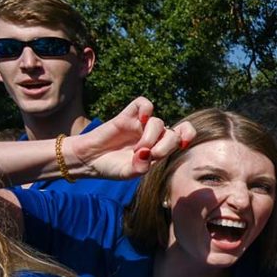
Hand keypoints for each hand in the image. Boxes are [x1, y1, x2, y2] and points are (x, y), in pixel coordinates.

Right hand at [66, 97, 193, 178]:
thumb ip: (140, 167)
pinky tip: (141, 120)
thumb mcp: (128, 173)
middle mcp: (153, 135)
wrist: (89, 159)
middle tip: (151, 155)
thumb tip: (148, 154)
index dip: (187, 135)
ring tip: (138, 149)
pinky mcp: (127, 116)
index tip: (183, 144)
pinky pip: (142, 104)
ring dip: (151, 137)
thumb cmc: (112, 167)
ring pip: (158, 122)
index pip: (182, 136)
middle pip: (172, 132)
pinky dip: (146, 108)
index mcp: (159, 148)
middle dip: (166, 145)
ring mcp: (140, 125)